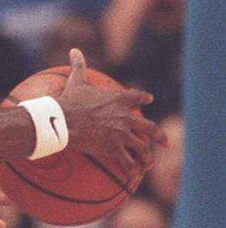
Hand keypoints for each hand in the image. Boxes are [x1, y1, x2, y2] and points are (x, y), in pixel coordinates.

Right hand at [56, 49, 161, 182]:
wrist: (62, 121)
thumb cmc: (68, 101)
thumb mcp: (75, 81)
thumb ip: (78, 66)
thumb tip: (73, 50)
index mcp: (118, 100)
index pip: (137, 97)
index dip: (143, 99)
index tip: (148, 100)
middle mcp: (124, 117)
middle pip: (148, 126)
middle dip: (158, 135)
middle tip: (165, 143)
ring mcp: (121, 133)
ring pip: (141, 146)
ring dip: (146, 156)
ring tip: (147, 164)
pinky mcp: (113, 148)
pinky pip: (127, 162)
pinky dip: (131, 170)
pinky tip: (133, 178)